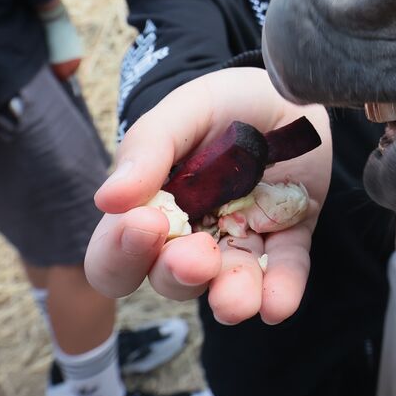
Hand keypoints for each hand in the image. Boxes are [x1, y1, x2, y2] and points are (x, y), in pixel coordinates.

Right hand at [85, 68, 331, 324]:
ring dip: (230, 297)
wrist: (288, 90)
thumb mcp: (185, 109)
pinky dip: (281, 290)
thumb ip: (148, 147)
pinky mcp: (287, 239)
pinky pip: (283, 272)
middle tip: (196, 257)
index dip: (121, 252)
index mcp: (150, 208)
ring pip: (226, 286)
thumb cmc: (224, 103)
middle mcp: (190, 236)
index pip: (115, 254)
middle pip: (168, 278)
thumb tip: (106, 199)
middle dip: (178, 273)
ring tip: (238, 300)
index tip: (144, 224)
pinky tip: (277, 305)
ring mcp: (241, 241)